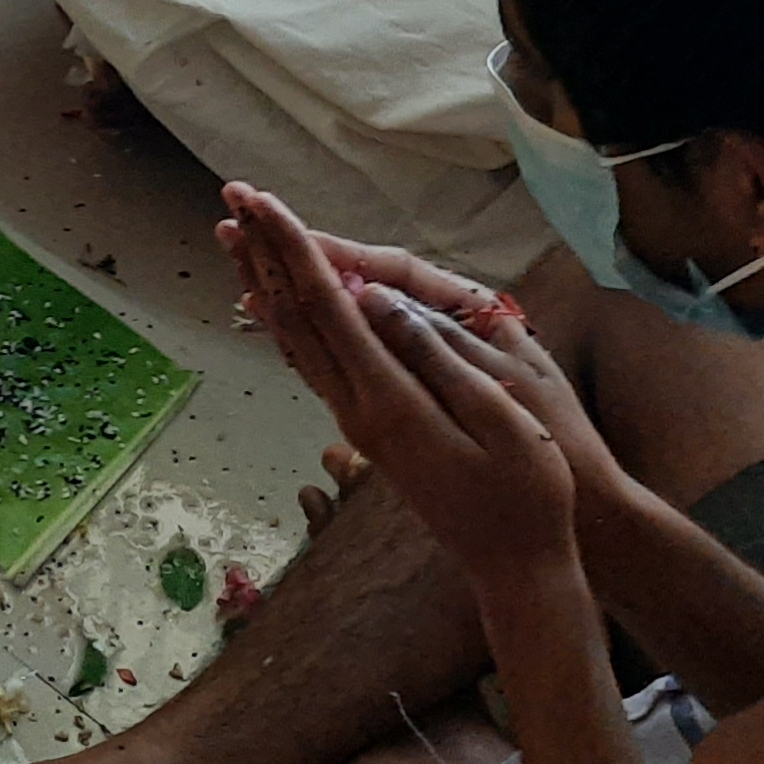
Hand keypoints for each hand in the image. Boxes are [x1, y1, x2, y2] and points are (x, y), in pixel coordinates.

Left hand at [225, 186, 581, 594]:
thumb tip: (375, 299)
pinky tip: (272, 303)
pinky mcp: (365, 431)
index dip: (295, 247)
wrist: (516, 569)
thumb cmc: (529, 495)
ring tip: (237, 233)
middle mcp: (356, 410)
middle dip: (264, 250)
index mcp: (390, 400)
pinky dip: (285, 321)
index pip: (328, 306)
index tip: (263, 200)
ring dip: (265, 281)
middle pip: (295, 315)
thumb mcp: (501, 420)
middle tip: (234, 194)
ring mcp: (355, 423)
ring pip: (294, 339)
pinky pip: (311, 363)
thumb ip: (436, 357)